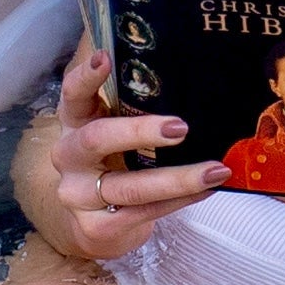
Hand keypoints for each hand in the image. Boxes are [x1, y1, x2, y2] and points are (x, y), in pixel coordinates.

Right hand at [26, 46, 227, 261]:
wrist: (97, 222)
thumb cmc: (116, 163)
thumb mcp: (116, 130)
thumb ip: (134, 108)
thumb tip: (193, 79)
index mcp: (75, 123)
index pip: (73, 94)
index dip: (86, 77)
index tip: (105, 57)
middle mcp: (69, 156)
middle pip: (96, 139)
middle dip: (140, 132)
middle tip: (180, 128)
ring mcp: (78, 194)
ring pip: (128, 186)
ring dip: (177, 179)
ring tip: (215, 170)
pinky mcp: (95, 226)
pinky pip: (142, 213)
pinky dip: (178, 202)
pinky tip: (205, 191)